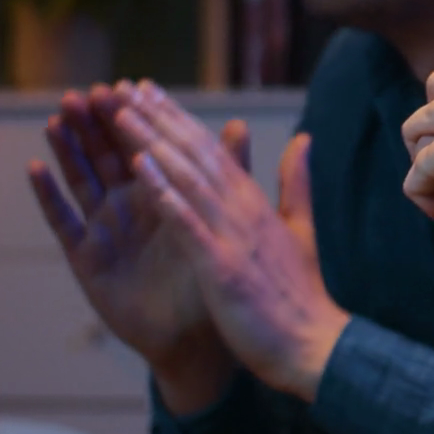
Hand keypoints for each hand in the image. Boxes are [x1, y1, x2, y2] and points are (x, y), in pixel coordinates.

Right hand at [26, 84, 235, 388]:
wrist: (200, 336)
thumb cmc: (212, 276)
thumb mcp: (223, 220)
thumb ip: (229, 172)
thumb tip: (241, 124)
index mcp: (162, 193)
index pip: (142, 146)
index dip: (132, 118)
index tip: (123, 84)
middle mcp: (128, 206)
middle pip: (105, 156)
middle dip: (94, 124)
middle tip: (82, 92)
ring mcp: (104, 230)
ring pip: (81, 180)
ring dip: (67, 149)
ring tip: (57, 118)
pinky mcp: (87, 258)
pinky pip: (63, 222)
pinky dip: (48, 196)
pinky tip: (34, 168)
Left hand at [114, 82, 349, 402]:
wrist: (313, 346)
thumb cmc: (301, 297)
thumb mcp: (300, 231)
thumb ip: (296, 184)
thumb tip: (303, 140)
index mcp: (256, 204)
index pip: (213, 151)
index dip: (179, 120)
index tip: (150, 94)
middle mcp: (244, 210)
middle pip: (195, 154)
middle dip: (158, 119)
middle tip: (125, 88)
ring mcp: (233, 236)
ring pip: (187, 178)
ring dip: (152, 144)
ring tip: (120, 114)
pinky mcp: (222, 266)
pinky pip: (187, 222)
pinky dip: (164, 193)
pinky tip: (140, 169)